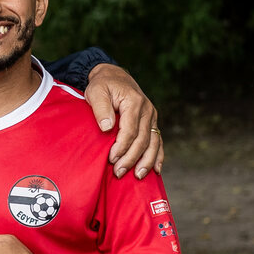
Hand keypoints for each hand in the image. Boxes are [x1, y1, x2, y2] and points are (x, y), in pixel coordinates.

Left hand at [84, 64, 162, 178]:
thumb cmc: (102, 85)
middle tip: (119, 173)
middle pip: (142, 140)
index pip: (130, 130)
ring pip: (153, 143)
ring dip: (146, 162)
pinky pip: (158, 141)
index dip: (121, 147)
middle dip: (131, 159)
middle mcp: (147, 110)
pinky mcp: (151, 123)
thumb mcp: (96, 92)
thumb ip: (101, 108)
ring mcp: (151, 117)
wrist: (114, 77)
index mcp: (134, 102)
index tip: (111, 159)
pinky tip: (156, 170)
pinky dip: (158, 157)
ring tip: (138, 176)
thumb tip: (107, 128)